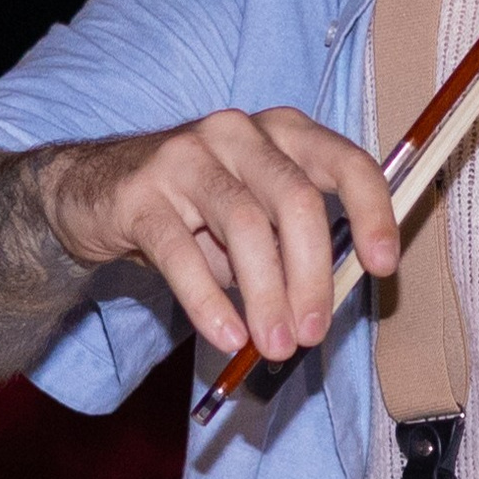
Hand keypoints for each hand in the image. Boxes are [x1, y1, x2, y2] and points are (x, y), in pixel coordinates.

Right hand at [38, 108, 399, 364]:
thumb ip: (293, 245)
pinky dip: (208, 301)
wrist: (95, 191)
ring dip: (266, 295)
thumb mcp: (254, 217)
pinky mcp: (141, 192)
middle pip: (294, 199)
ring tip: (275, 346)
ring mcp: (186, 156)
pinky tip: (226, 335)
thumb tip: (328, 302)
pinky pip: (181, 253)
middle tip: (314, 333)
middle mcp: (239, 132)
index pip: (345, 161)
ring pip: (243, 225)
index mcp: (282, 132)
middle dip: (312, 274)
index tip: (383, 266)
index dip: (372, 212)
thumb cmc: (195, 209)